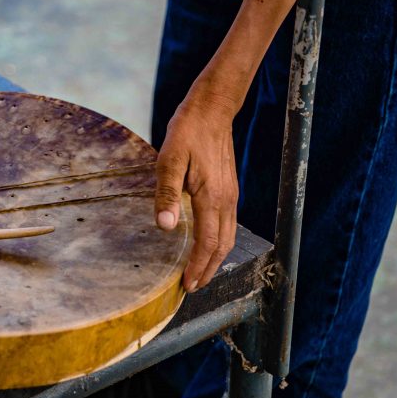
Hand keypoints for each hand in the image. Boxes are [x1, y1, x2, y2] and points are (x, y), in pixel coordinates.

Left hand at [154, 90, 238, 292]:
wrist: (212, 110)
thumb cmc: (188, 132)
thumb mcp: (169, 160)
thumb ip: (166, 194)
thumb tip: (166, 227)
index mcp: (212, 197)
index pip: (208, 243)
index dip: (198, 267)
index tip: (187, 285)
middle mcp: (226, 200)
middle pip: (221, 246)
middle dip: (208, 270)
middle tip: (193, 287)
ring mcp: (230, 195)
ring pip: (228, 237)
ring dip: (215, 258)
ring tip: (200, 272)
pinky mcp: (229, 189)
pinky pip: (228, 224)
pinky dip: (219, 242)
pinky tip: (207, 244)